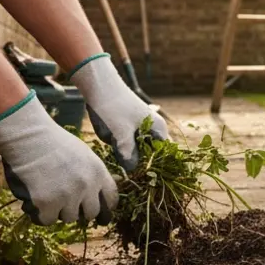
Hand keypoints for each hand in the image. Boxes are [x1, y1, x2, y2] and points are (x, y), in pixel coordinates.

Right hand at [0, 95, 117, 224]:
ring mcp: (68, 196)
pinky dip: (40, 214)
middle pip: (91, 214)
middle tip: (66, 204)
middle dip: (80, 211)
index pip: (111, 199)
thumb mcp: (83, 155)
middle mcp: (87, 186)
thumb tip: (98, 194)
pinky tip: (34, 200)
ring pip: (68, 218)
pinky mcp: (47, 204)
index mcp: (98, 172)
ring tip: (46, 193)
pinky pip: (47, 220)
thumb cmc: (52, 142)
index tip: (99, 215)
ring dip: (58, 211)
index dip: (105, 209)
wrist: (28, 137)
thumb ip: (93, 175)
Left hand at [71, 54, 169, 171]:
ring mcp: (142, 128)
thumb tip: (133, 172)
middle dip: (143, 165)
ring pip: (139, 151)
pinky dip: (123, 150)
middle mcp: (154, 129)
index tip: (145, 179)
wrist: (98, 86)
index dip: (158, 168)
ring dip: (131, 157)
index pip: (166, 156)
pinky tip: (113, 149)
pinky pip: (129, 144)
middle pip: (153, 155)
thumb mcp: (121, 134)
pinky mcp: (129, 128)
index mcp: (159, 129)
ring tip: (120, 160)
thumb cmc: (113, 107)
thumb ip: (129, 155)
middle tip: (130, 174)